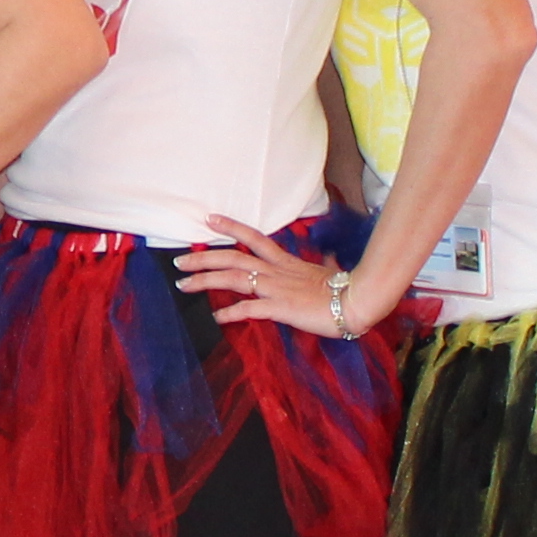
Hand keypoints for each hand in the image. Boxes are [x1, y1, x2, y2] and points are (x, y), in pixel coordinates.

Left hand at [175, 211, 378, 338]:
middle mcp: (276, 271)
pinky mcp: (280, 307)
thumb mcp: (322, 276)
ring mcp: (276, 288)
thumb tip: (319, 268)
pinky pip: (249, 309)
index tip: (209, 219)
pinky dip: (230, 312)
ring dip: (205, 281)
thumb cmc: (343, 291)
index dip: (230, 227)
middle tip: (179, 261)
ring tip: (183, 285)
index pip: (253, 237)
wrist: (357, 301)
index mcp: (285, 262)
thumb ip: (311, 272)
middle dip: (203, 257)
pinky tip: (216, 317)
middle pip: (233, 257)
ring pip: (233, 278)